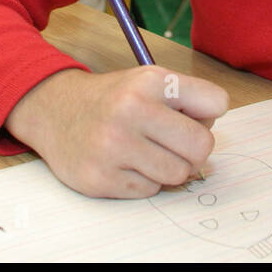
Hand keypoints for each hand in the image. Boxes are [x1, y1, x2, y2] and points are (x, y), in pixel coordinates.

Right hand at [5, 67, 229, 198]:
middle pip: (202, 146)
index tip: (189, 116)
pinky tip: (125, 163)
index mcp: (151, 80)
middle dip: (193, 150)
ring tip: (147, 153)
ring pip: (178, 174)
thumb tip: (212, 134)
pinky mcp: (100, 178)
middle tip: (173, 144)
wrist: (55, 110)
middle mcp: (131, 110)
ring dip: (169, 169)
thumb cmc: (114, 99)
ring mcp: (113, 146)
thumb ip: (188, 99)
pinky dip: (144, 181)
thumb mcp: (149, 81)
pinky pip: (149, 191)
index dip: (207, 115)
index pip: (217, 102)